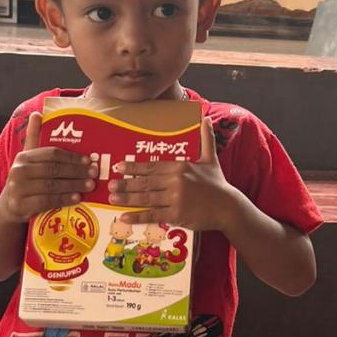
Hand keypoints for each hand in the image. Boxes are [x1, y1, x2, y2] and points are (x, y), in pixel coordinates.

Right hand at [0, 112, 96, 223]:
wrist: (9, 206)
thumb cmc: (25, 181)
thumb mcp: (28, 160)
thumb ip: (34, 138)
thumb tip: (37, 114)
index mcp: (23, 157)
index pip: (52, 153)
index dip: (72, 156)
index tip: (88, 159)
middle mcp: (19, 171)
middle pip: (54, 169)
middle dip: (77, 171)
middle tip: (94, 173)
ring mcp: (18, 188)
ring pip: (52, 185)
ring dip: (74, 185)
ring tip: (90, 185)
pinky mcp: (20, 205)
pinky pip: (47, 201)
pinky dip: (64, 199)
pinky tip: (77, 198)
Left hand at [107, 117, 237, 231]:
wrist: (227, 207)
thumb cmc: (217, 183)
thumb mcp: (210, 158)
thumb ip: (206, 138)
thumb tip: (206, 118)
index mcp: (179, 167)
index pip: (152, 166)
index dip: (134, 166)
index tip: (119, 166)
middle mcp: (175, 181)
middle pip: (145, 182)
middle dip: (125, 183)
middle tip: (109, 183)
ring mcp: (175, 199)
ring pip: (145, 198)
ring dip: (126, 198)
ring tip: (112, 197)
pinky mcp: (176, 214)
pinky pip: (152, 215)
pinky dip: (137, 216)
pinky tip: (124, 217)